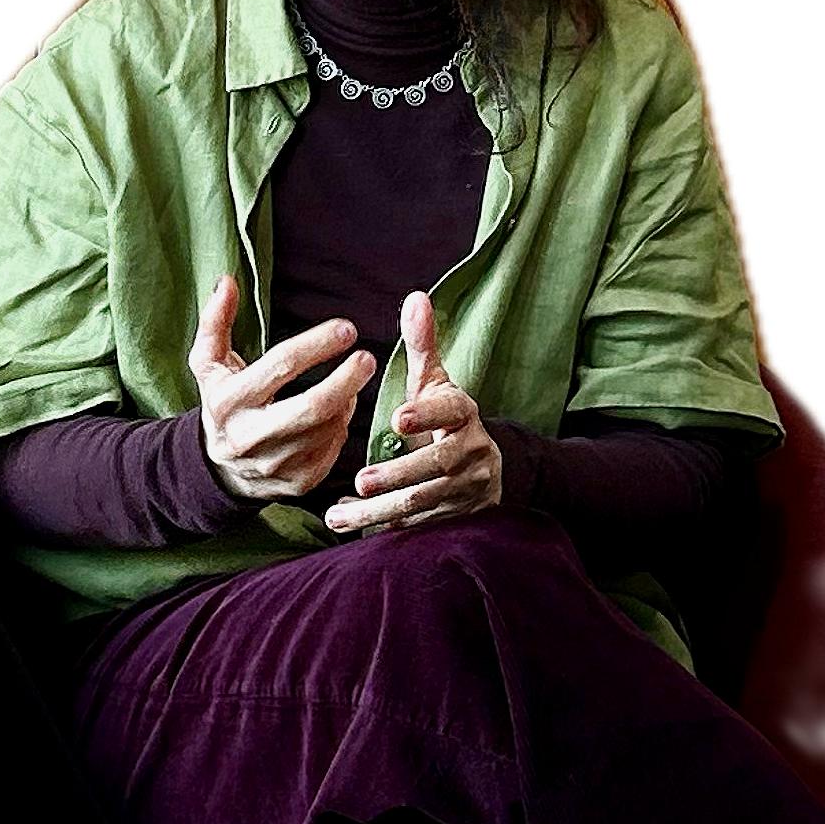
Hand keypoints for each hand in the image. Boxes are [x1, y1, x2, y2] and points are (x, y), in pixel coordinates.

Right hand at [190, 276, 376, 503]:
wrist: (217, 468)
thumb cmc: (221, 401)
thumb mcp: (208, 363)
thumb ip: (215, 321)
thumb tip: (227, 281)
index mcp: (228, 402)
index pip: (280, 367)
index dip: (317, 345)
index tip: (347, 328)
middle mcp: (248, 437)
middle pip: (311, 407)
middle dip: (346, 380)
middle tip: (366, 359)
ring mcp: (274, 465)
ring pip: (327, 429)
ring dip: (347, 401)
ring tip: (351, 380)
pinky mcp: (296, 483)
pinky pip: (333, 452)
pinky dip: (343, 428)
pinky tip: (342, 411)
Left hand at [324, 291, 502, 535]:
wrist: (486, 468)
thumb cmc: (445, 417)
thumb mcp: (435, 381)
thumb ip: (423, 344)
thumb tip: (415, 297)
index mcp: (463, 413)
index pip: (451, 411)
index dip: (427, 415)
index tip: (397, 417)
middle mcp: (470, 451)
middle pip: (436, 466)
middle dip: (398, 474)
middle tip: (360, 480)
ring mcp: (465, 487)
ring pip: (424, 502)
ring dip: (381, 510)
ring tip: (339, 515)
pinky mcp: (455, 515)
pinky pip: (419, 524)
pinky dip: (384, 526)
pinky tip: (350, 525)